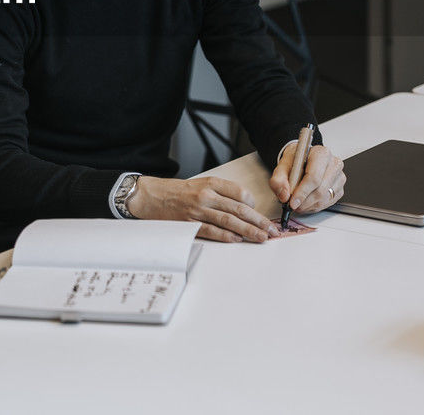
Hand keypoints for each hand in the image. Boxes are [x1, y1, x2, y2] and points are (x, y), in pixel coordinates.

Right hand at [129, 175, 282, 242]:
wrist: (150, 196)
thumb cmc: (176, 192)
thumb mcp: (200, 184)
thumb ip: (220, 193)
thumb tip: (242, 206)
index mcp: (210, 183)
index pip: (240, 193)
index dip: (254, 205)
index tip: (261, 214)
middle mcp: (206, 195)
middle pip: (239, 208)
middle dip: (259, 221)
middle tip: (273, 230)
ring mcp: (197, 210)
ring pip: (229, 221)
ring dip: (249, 231)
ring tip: (262, 237)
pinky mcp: (189, 224)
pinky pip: (212, 231)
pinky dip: (226, 236)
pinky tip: (238, 239)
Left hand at [270, 143, 344, 214]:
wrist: (303, 160)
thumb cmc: (296, 161)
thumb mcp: (282, 166)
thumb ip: (278, 179)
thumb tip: (284, 195)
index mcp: (321, 154)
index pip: (314, 176)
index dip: (302, 192)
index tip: (292, 201)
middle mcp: (334, 164)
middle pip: (320, 190)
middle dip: (304, 201)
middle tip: (292, 205)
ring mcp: (339, 177)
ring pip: (324, 199)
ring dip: (308, 205)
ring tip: (297, 203)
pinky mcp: (340, 189)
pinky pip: (327, 203)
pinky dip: (314, 206)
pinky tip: (306, 202)